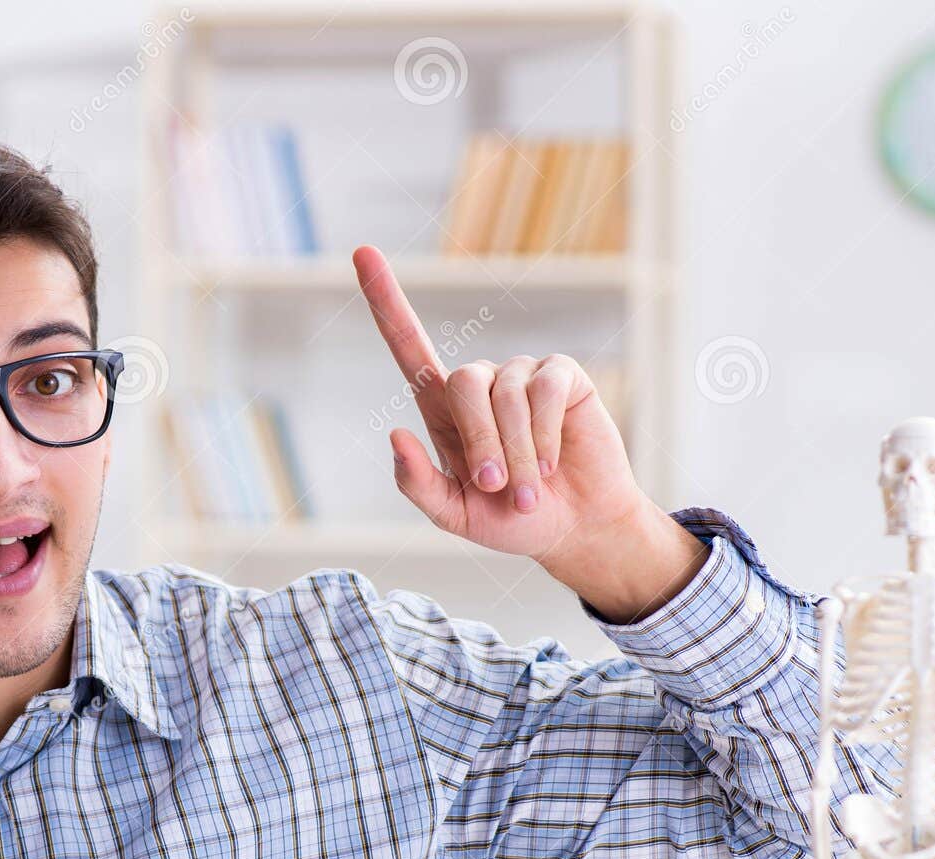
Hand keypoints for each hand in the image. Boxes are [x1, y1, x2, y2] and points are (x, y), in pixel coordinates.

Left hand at [353, 244, 706, 620]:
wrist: (573, 528)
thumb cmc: (510, 520)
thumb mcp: (454, 515)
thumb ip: (419, 484)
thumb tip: (395, 435)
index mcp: (444, 412)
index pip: (409, 347)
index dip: (386, 303)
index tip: (361, 252)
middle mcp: (481, 384)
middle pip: (463, 382)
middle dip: (481, 442)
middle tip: (497, 488)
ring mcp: (522, 375)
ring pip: (507, 396)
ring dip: (517, 454)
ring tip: (530, 489)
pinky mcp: (562, 376)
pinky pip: (545, 393)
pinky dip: (546, 437)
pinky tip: (554, 463)